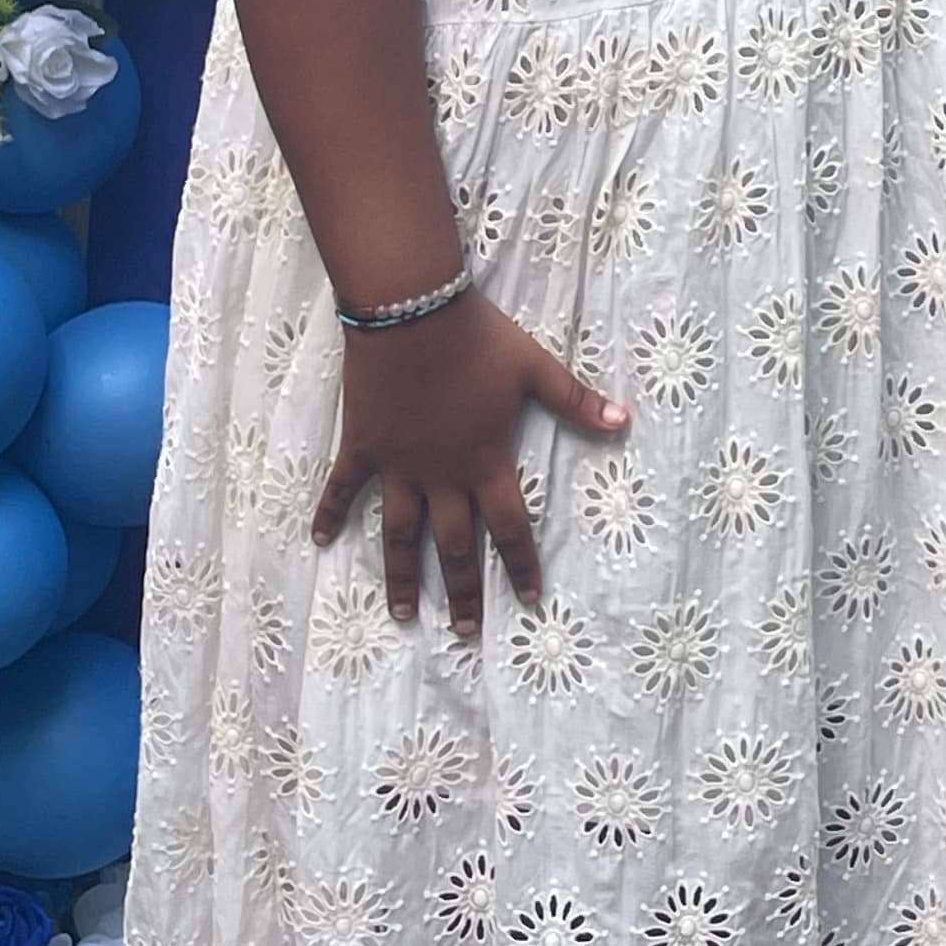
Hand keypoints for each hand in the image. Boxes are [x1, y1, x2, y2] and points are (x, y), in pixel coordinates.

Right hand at [312, 291, 628, 638]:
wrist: (412, 312)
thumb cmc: (478, 339)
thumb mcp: (536, 368)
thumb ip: (577, 401)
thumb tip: (625, 422)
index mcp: (486, 460)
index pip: (511, 527)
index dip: (521, 565)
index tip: (528, 601)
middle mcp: (442, 475)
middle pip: (455, 546)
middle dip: (463, 592)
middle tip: (466, 633)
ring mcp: (398, 465)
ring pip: (400, 534)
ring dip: (402, 576)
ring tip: (404, 614)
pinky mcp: (363, 446)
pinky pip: (343, 489)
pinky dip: (330, 515)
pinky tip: (320, 541)